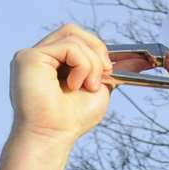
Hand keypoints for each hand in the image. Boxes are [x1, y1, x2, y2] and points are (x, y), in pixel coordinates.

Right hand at [8, 23, 152, 143]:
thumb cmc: (71, 120)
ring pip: (73, 37)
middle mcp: (40, 56)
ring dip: (91, 62)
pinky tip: (75, 85)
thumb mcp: (99, 89)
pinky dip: (81, 64)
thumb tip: (139, 60)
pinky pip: (68, 46)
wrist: (52, 137)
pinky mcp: (29, 58)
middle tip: (106, 73)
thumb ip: (111, 71)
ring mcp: (31, 56)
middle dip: (97, 50)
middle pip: (73, 31)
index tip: (131, 60)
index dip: (99, 47)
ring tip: (88, 85)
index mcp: (52, 63)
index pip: (77, 40)